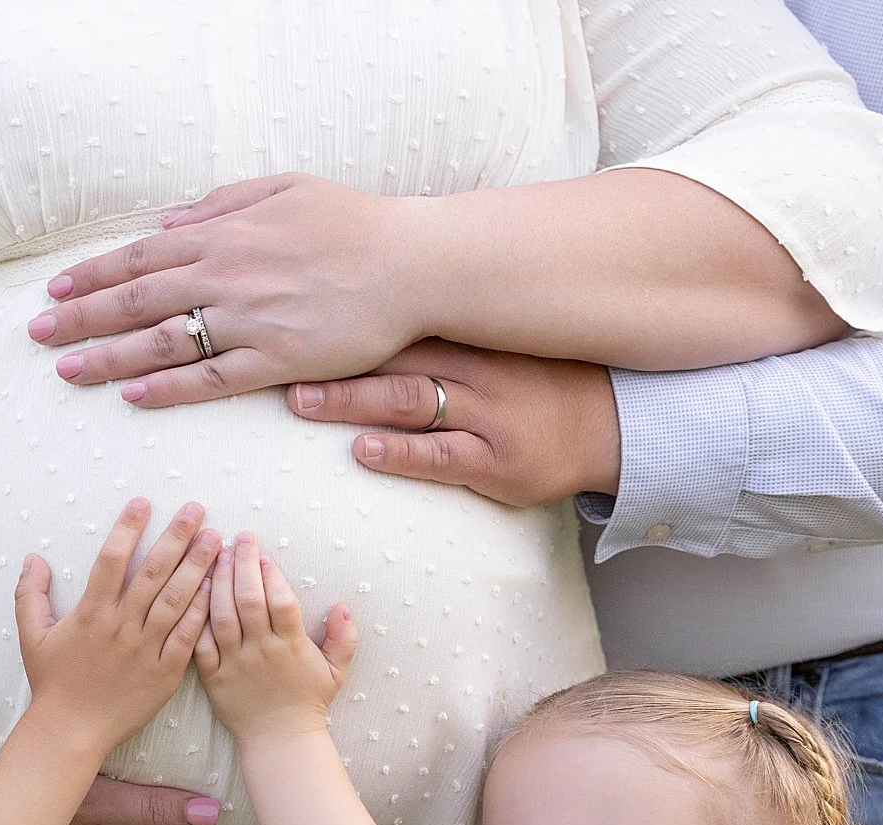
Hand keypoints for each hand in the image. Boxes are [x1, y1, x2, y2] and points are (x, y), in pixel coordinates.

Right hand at [15, 498, 218, 752]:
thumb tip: (32, 558)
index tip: (143, 502)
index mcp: (91, 613)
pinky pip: (188, 636)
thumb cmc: (52, 683)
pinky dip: (202, 610)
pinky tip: (215, 587)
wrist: (71, 730)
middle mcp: (121, 626)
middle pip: (153, 573)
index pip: (111, 559)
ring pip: (177, 600)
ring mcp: (146, 649)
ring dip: (197, 566)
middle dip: (176, 537)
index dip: (127, 528)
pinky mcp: (165, 672)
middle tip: (196, 510)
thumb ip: (31, 595)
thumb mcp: (32, 636)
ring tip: (214, 539)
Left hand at [29, 174, 426, 407]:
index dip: (94, 275)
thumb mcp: (284, 190)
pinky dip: (167, 388)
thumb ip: (221, 203)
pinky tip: (132, 396)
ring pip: (161, 341)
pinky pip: (210, 378)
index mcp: (224, 233)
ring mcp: (248, 320)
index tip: (56, 290)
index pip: (141, 255)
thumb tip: (169, 220)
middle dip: (81, 317)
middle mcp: (225, 275)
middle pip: (136, 299)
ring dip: (107, 357)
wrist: (413, 263)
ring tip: (66, 372)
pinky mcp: (276, 360)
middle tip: (37, 336)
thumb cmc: (354, 223)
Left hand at [194, 534, 357, 745]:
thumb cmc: (308, 702)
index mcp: (291, 646)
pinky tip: (195, 590)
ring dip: (218, 581)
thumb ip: (345, 637)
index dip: (271, 575)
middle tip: (238, 539)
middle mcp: (262, 651)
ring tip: (216, 555)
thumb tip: (343, 605)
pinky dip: (196, 616)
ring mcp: (235, 663)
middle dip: (242, 564)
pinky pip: (200, 642)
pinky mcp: (213, 676)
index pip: (281, 601)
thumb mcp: (337, 671)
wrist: (279, 740)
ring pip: (222, 615)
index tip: (263, 554)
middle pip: (248, 600)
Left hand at [287, 340, 622, 506]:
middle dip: (328, 359)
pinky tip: (362, 450)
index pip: (391, 322)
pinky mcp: (497, 461)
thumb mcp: (490, 340)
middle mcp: (471, 367)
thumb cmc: (536, 381)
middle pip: (387, 356)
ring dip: (349, 402)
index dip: (335, 320)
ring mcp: (484, 414)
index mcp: (464, 335)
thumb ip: (435, 324)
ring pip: (408, 401)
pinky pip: (442, 456)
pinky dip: (401, 454)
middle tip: (271, 358)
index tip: (283, 315)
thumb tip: (364, 306)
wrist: (611, 425)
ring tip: (299, 401)